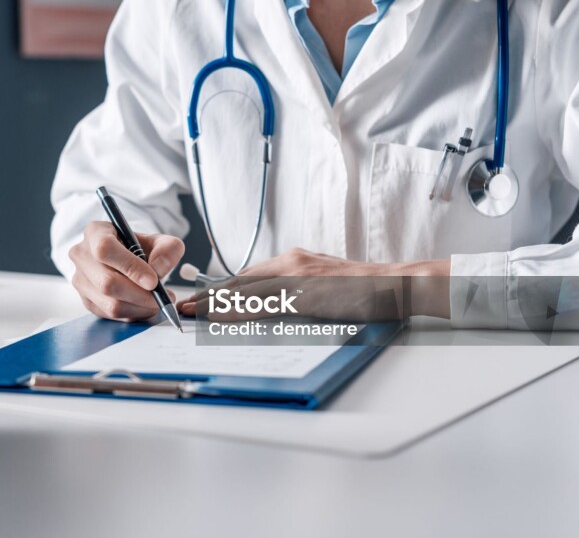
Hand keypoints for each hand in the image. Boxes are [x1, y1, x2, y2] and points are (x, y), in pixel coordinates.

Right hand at [68, 220, 183, 320]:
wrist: (126, 259)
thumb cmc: (139, 247)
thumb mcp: (158, 241)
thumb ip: (167, 249)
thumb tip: (158, 269)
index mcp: (94, 232)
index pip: (105, 249)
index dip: (130, 267)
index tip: (153, 281)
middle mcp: (81, 255)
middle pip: (107, 283)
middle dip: (140, 295)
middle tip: (163, 297)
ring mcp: (80, 280)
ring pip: (109, 304)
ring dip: (139, 308)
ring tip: (158, 301)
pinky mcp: (86, 301)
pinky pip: (111, 315)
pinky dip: (133, 314)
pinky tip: (145, 306)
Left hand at [177, 248, 449, 321]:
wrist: (394, 284)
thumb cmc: (363, 289)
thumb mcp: (323, 281)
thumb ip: (296, 288)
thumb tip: (269, 303)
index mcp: (294, 260)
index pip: (248, 275)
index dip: (221, 289)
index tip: (198, 299)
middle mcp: (291, 263)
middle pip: (240, 281)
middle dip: (209, 295)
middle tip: (183, 307)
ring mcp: (297, 277)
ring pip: (246, 291)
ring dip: (215, 304)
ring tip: (191, 314)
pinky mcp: (306, 293)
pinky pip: (265, 304)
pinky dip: (239, 311)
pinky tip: (223, 318)